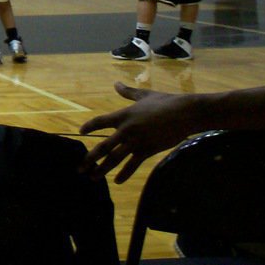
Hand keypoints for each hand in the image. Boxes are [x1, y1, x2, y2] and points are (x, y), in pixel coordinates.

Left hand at [79, 82, 198, 182]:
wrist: (185, 113)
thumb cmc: (165, 101)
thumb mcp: (144, 95)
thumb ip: (128, 92)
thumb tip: (116, 83)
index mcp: (123, 115)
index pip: (100, 122)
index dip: (89, 127)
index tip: (80, 132)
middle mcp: (126, 129)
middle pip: (103, 146)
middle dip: (90, 158)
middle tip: (79, 168)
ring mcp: (136, 141)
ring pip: (115, 158)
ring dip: (103, 169)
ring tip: (93, 177)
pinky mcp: (148, 150)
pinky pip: (133, 164)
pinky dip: (125, 173)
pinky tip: (118, 181)